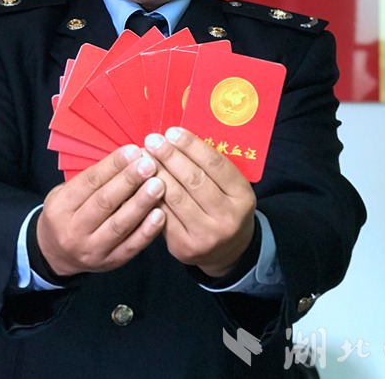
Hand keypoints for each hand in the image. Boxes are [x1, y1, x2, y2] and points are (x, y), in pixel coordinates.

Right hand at [36, 145, 165, 276]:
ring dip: (141, 203)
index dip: (113, 165)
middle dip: (129, 181)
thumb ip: (93, 178)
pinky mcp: (110, 263)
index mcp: (60, 206)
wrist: (56, 254)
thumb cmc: (68, 213)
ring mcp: (92, 250)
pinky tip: (161, 214)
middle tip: (149, 164)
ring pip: (119, 225)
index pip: (90, 181)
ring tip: (159, 184)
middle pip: (104, 202)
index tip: (134, 150)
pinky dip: (147, 231)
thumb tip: (128, 157)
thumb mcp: (66, 192)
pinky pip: (131, 246)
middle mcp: (73, 230)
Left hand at [144, 127, 255, 277]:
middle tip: (152, 140)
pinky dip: (150, 195)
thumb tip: (177, 138)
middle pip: (194, 179)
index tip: (172, 132)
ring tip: (143, 156)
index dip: (191, 145)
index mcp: (242, 196)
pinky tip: (142, 180)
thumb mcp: (231, 187)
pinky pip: (163, 215)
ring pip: (176, 197)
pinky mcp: (185, 247)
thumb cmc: (225, 207)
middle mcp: (227, 217)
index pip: (215, 164)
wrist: (228, 252)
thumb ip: (211, 166)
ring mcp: (206, 235)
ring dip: (156, 173)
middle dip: (169, 156)